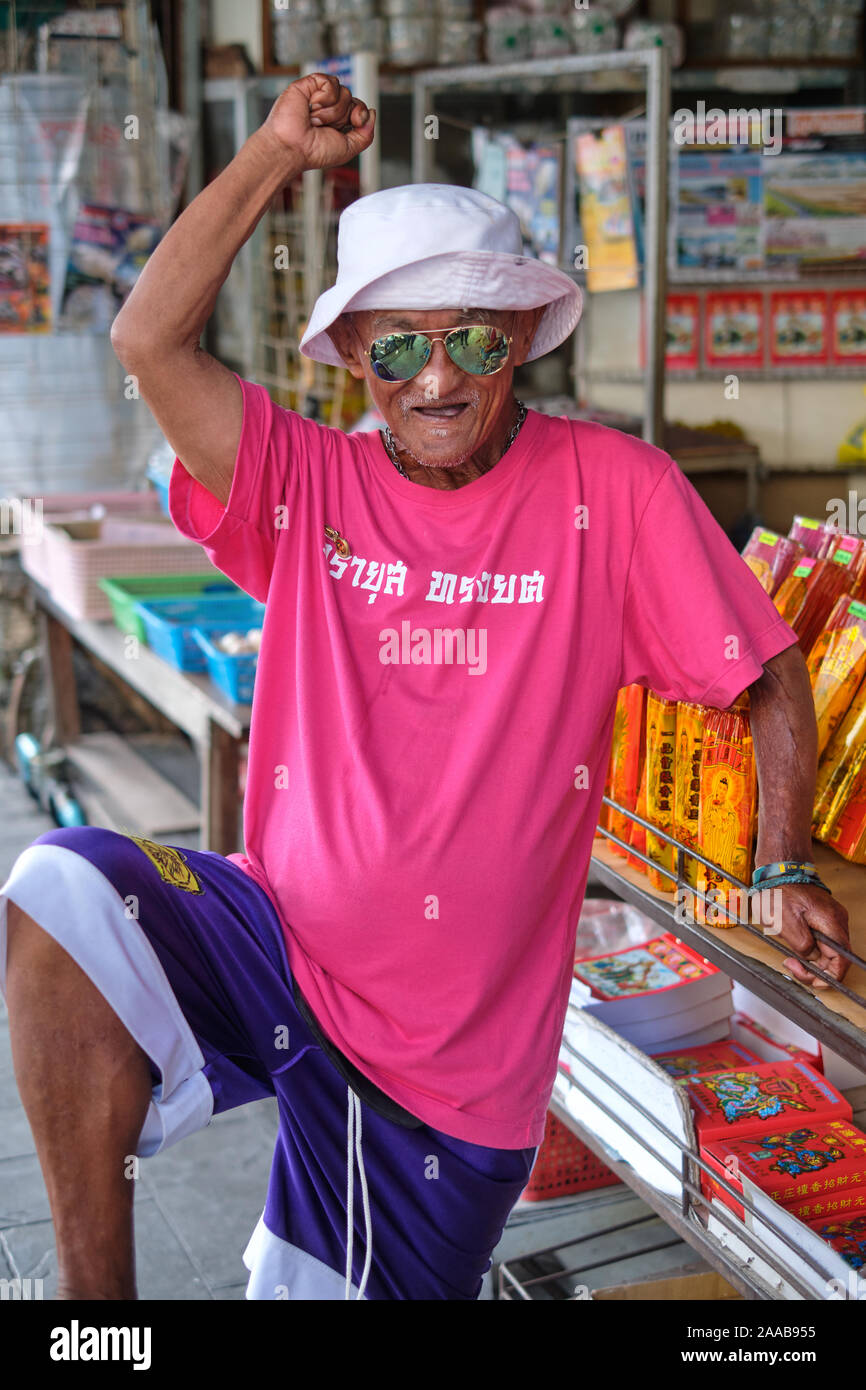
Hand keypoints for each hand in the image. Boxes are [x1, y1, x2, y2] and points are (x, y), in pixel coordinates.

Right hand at [261, 72, 375, 171]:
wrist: (293, 147)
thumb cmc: (314, 152)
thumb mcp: (349, 148)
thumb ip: (366, 134)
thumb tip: (372, 113)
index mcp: (337, 121)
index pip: (358, 107)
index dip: (360, 114)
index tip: (354, 123)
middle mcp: (328, 107)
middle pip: (351, 99)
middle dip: (342, 116)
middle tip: (323, 128)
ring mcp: (318, 95)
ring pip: (343, 91)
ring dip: (331, 111)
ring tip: (314, 120)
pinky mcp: (309, 84)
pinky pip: (330, 82)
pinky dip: (324, 98)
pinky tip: (311, 107)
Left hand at [760, 882, 850, 988]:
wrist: (778, 868)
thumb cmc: (779, 891)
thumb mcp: (785, 922)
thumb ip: (803, 945)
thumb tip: (813, 959)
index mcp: (831, 923)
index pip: (841, 961)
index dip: (826, 976)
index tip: (807, 977)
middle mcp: (837, 922)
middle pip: (836, 958)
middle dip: (814, 968)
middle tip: (791, 964)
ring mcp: (832, 919)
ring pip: (828, 950)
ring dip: (810, 957)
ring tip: (790, 953)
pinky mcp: (823, 917)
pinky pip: (822, 939)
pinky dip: (809, 946)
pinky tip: (793, 941)